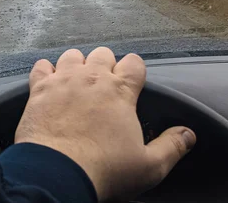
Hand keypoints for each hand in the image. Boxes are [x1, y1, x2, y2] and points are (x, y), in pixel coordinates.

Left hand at [15, 47, 195, 201]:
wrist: (56, 173)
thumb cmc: (104, 170)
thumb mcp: (149, 166)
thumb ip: (171, 147)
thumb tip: (188, 134)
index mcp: (120, 91)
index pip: (134, 63)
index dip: (134, 69)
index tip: (132, 82)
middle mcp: (92, 78)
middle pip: (102, 53)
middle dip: (105, 65)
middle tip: (104, 85)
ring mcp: (63, 80)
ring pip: (72, 55)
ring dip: (77, 64)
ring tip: (77, 81)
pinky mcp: (39, 89)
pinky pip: (41, 66)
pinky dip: (46, 71)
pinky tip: (49, 83)